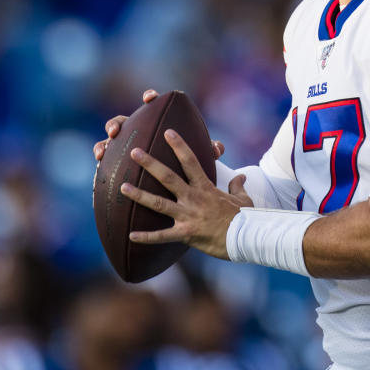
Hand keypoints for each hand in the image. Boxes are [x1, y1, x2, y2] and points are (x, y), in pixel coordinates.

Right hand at [93, 89, 225, 161]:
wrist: (174, 188)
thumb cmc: (186, 168)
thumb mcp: (199, 160)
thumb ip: (207, 151)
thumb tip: (216, 147)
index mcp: (157, 128)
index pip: (152, 108)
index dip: (150, 99)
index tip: (150, 97)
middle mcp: (138, 135)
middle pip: (124, 122)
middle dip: (117, 123)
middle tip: (115, 130)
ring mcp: (125, 149)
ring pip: (110, 142)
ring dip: (104, 144)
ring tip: (103, 150)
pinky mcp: (118, 165)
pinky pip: (106, 163)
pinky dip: (102, 162)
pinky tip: (100, 166)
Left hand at [118, 129, 251, 259]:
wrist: (247, 238)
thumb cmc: (246, 218)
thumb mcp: (243, 198)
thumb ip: (237, 186)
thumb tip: (241, 176)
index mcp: (205, 187)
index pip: (190, 161)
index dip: (178, 145)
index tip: (168, 132)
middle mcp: (193, 198)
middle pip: (168, 177)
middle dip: (150, 164)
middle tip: (134, 152)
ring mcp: (188, 216)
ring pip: (158, 204)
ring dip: (139, 195)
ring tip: (122, 187)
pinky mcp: (186, 234)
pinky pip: (162, 236)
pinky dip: (146, 237)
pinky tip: (130, 235)